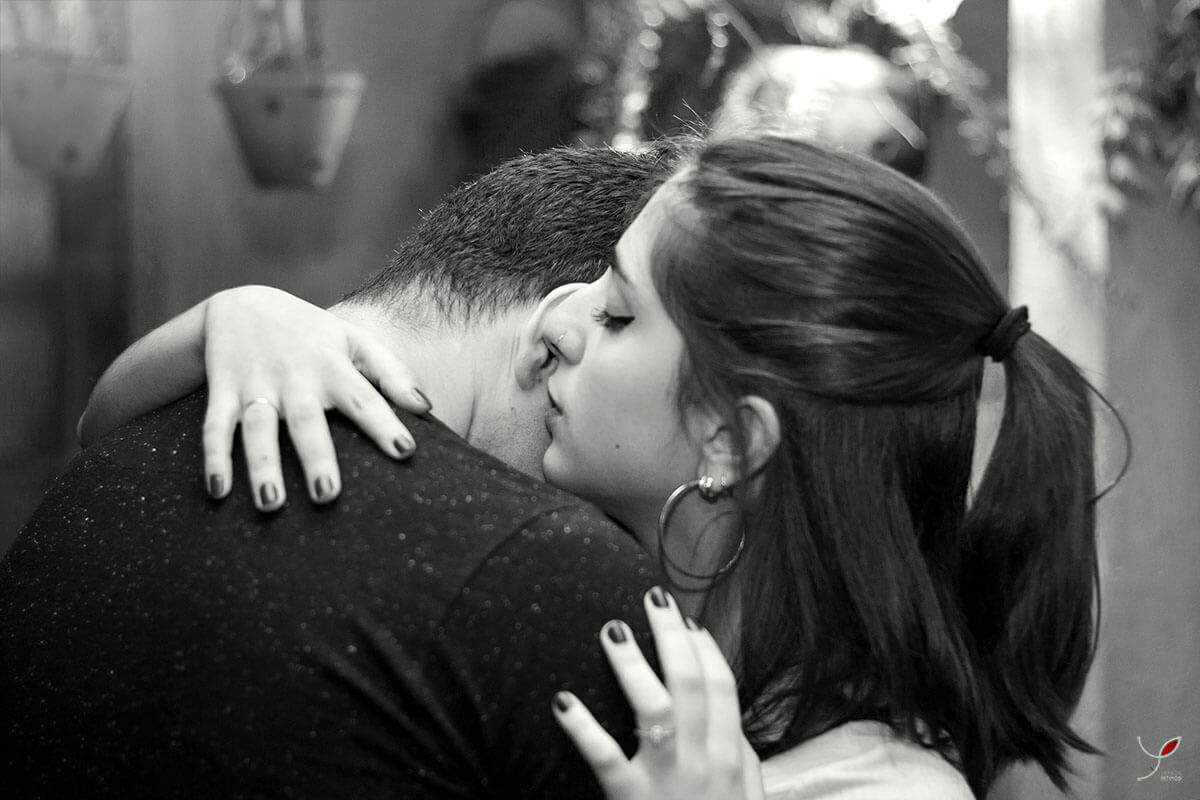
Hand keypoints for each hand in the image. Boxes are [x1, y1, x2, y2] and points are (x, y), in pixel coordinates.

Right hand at [201, 286, 429, 510]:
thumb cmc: (312, 333)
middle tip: (328, 495)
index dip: (384, 423)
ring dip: (262, 466)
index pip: (363, 397)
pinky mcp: (223, 392)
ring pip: (257, 428)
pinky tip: (218, 491)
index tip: (406, 452)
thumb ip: (392, 372)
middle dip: (316, 457)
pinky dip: (213, 458)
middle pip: (306, 420)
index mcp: (331, 365)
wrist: (242, 304)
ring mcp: (256, 385)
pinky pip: (215, 427)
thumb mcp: (354, 340)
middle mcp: (294, 377)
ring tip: (271, 504)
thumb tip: (426, 407)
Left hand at [553, 587, 764, 799]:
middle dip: (670, 635)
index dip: (704, 647)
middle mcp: (704, 759)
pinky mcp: (631, 798)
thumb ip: (742, 759)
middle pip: (690, 681)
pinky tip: (563, 700)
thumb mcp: (748, 799)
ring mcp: (668, 778)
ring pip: (653, 706)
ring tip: (611, 630)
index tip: (687, 619)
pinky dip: (582, 727)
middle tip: (651, 596)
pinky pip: (604, 757)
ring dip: (632, 664)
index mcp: (731, 755)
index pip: (721, 686)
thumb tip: (732, 721)